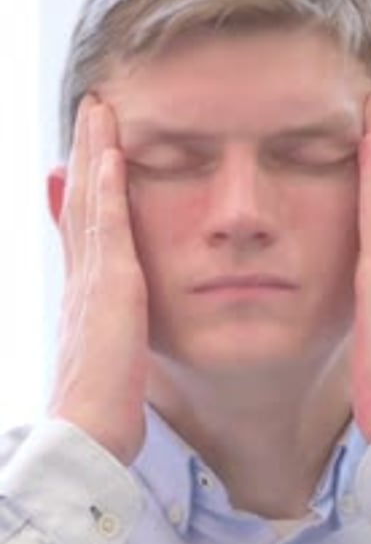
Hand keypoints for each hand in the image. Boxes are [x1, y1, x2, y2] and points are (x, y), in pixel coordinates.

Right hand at [48, 95, 148, 463]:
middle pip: (81, 202)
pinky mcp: (108, 288)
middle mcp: (81, 277)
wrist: (88, 433)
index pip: (84, 224)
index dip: (87, 184)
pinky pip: (107, 227)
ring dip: (94, 154)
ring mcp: (90, 279)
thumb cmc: (104, 406)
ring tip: (98, 111)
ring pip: (90, 202)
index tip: (94, 151)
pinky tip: (114, 154)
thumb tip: (118, 317)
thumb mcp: (112, 356)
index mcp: (85, 292)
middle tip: (92, 110)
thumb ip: (115, 328)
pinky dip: (108, 188)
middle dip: (87, 154)